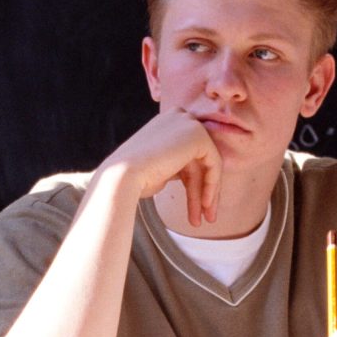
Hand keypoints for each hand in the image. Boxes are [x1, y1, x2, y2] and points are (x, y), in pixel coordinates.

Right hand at [101, 108, 221, 225]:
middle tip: (204, 217)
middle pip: (198, 160)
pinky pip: (214, 163)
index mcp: (167, 123)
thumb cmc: (135, 178)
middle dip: (202, 191)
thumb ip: (178, 166)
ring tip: (204, 220)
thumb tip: (195, 178)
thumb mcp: (161, 168)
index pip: (188, 155)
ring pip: (207, 164)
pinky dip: (211, 185)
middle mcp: (178, 117)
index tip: (196, 208)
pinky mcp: (197, 135)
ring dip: (206, 194)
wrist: (122, 176)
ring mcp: (188, 123)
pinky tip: (205, 205)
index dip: (194, 184)